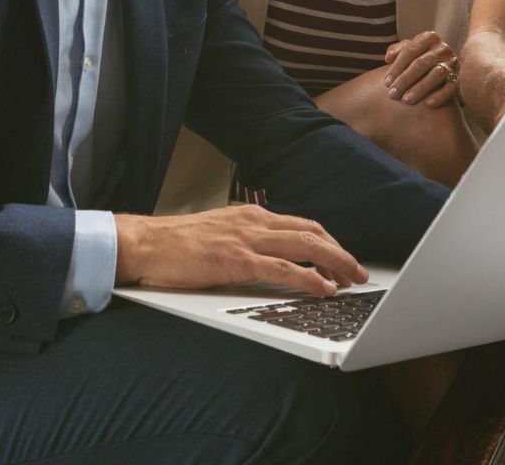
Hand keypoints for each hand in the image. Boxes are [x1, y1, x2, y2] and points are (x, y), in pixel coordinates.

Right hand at [114, 207, 367, 296]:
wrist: (145, 243)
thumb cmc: (176, 244)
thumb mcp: (220, 235)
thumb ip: (246, 242)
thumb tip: (272, 259)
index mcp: (252, 216)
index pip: (302, 225)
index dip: (329, 242)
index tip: (343, 258)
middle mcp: (255, 222)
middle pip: (312, 233)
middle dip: (341, 253)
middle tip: (359, 272)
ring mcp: (247, 239)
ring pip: (306, 246)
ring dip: (335, 263)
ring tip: (352, 280)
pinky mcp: (237, 260)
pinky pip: (283, 269)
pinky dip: (309, 278)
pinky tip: (324, 288)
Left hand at [384, 32, 460, 107]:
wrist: (446, 68)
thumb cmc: (420, 59)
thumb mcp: (410, 50)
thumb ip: (397, 50)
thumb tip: (389, 58)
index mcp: (429, 38)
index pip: (409, 51)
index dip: (396, 67)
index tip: (386, 83)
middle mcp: (442, 48)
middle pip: (421, 63)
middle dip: (405, 80)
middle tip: (392, 95)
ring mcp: (453, 62)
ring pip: (436, 74)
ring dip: (420, 88)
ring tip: (406, 100)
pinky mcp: (461, 78)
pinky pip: (451, 87)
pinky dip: (440, 96)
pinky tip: (428, 104)